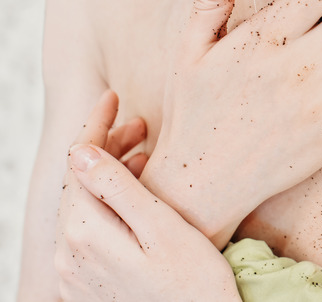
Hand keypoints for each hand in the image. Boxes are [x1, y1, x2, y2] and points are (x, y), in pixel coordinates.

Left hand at [55, 90, 240, 301]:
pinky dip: (108, 203)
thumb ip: (117, 189)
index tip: (112, 97)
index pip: (78, 164)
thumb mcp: (161, 228)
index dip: (94, 125)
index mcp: (85, 235)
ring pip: (84, 205)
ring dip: (108, 174)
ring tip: (144, 154)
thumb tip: (79, 151)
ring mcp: (75, 272)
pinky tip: (136, 194)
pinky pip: (89, 230)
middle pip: (78, 183)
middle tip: (142, 124)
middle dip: (105, 146)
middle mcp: (69, 255)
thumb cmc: (194, 283)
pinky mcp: (87, 283)